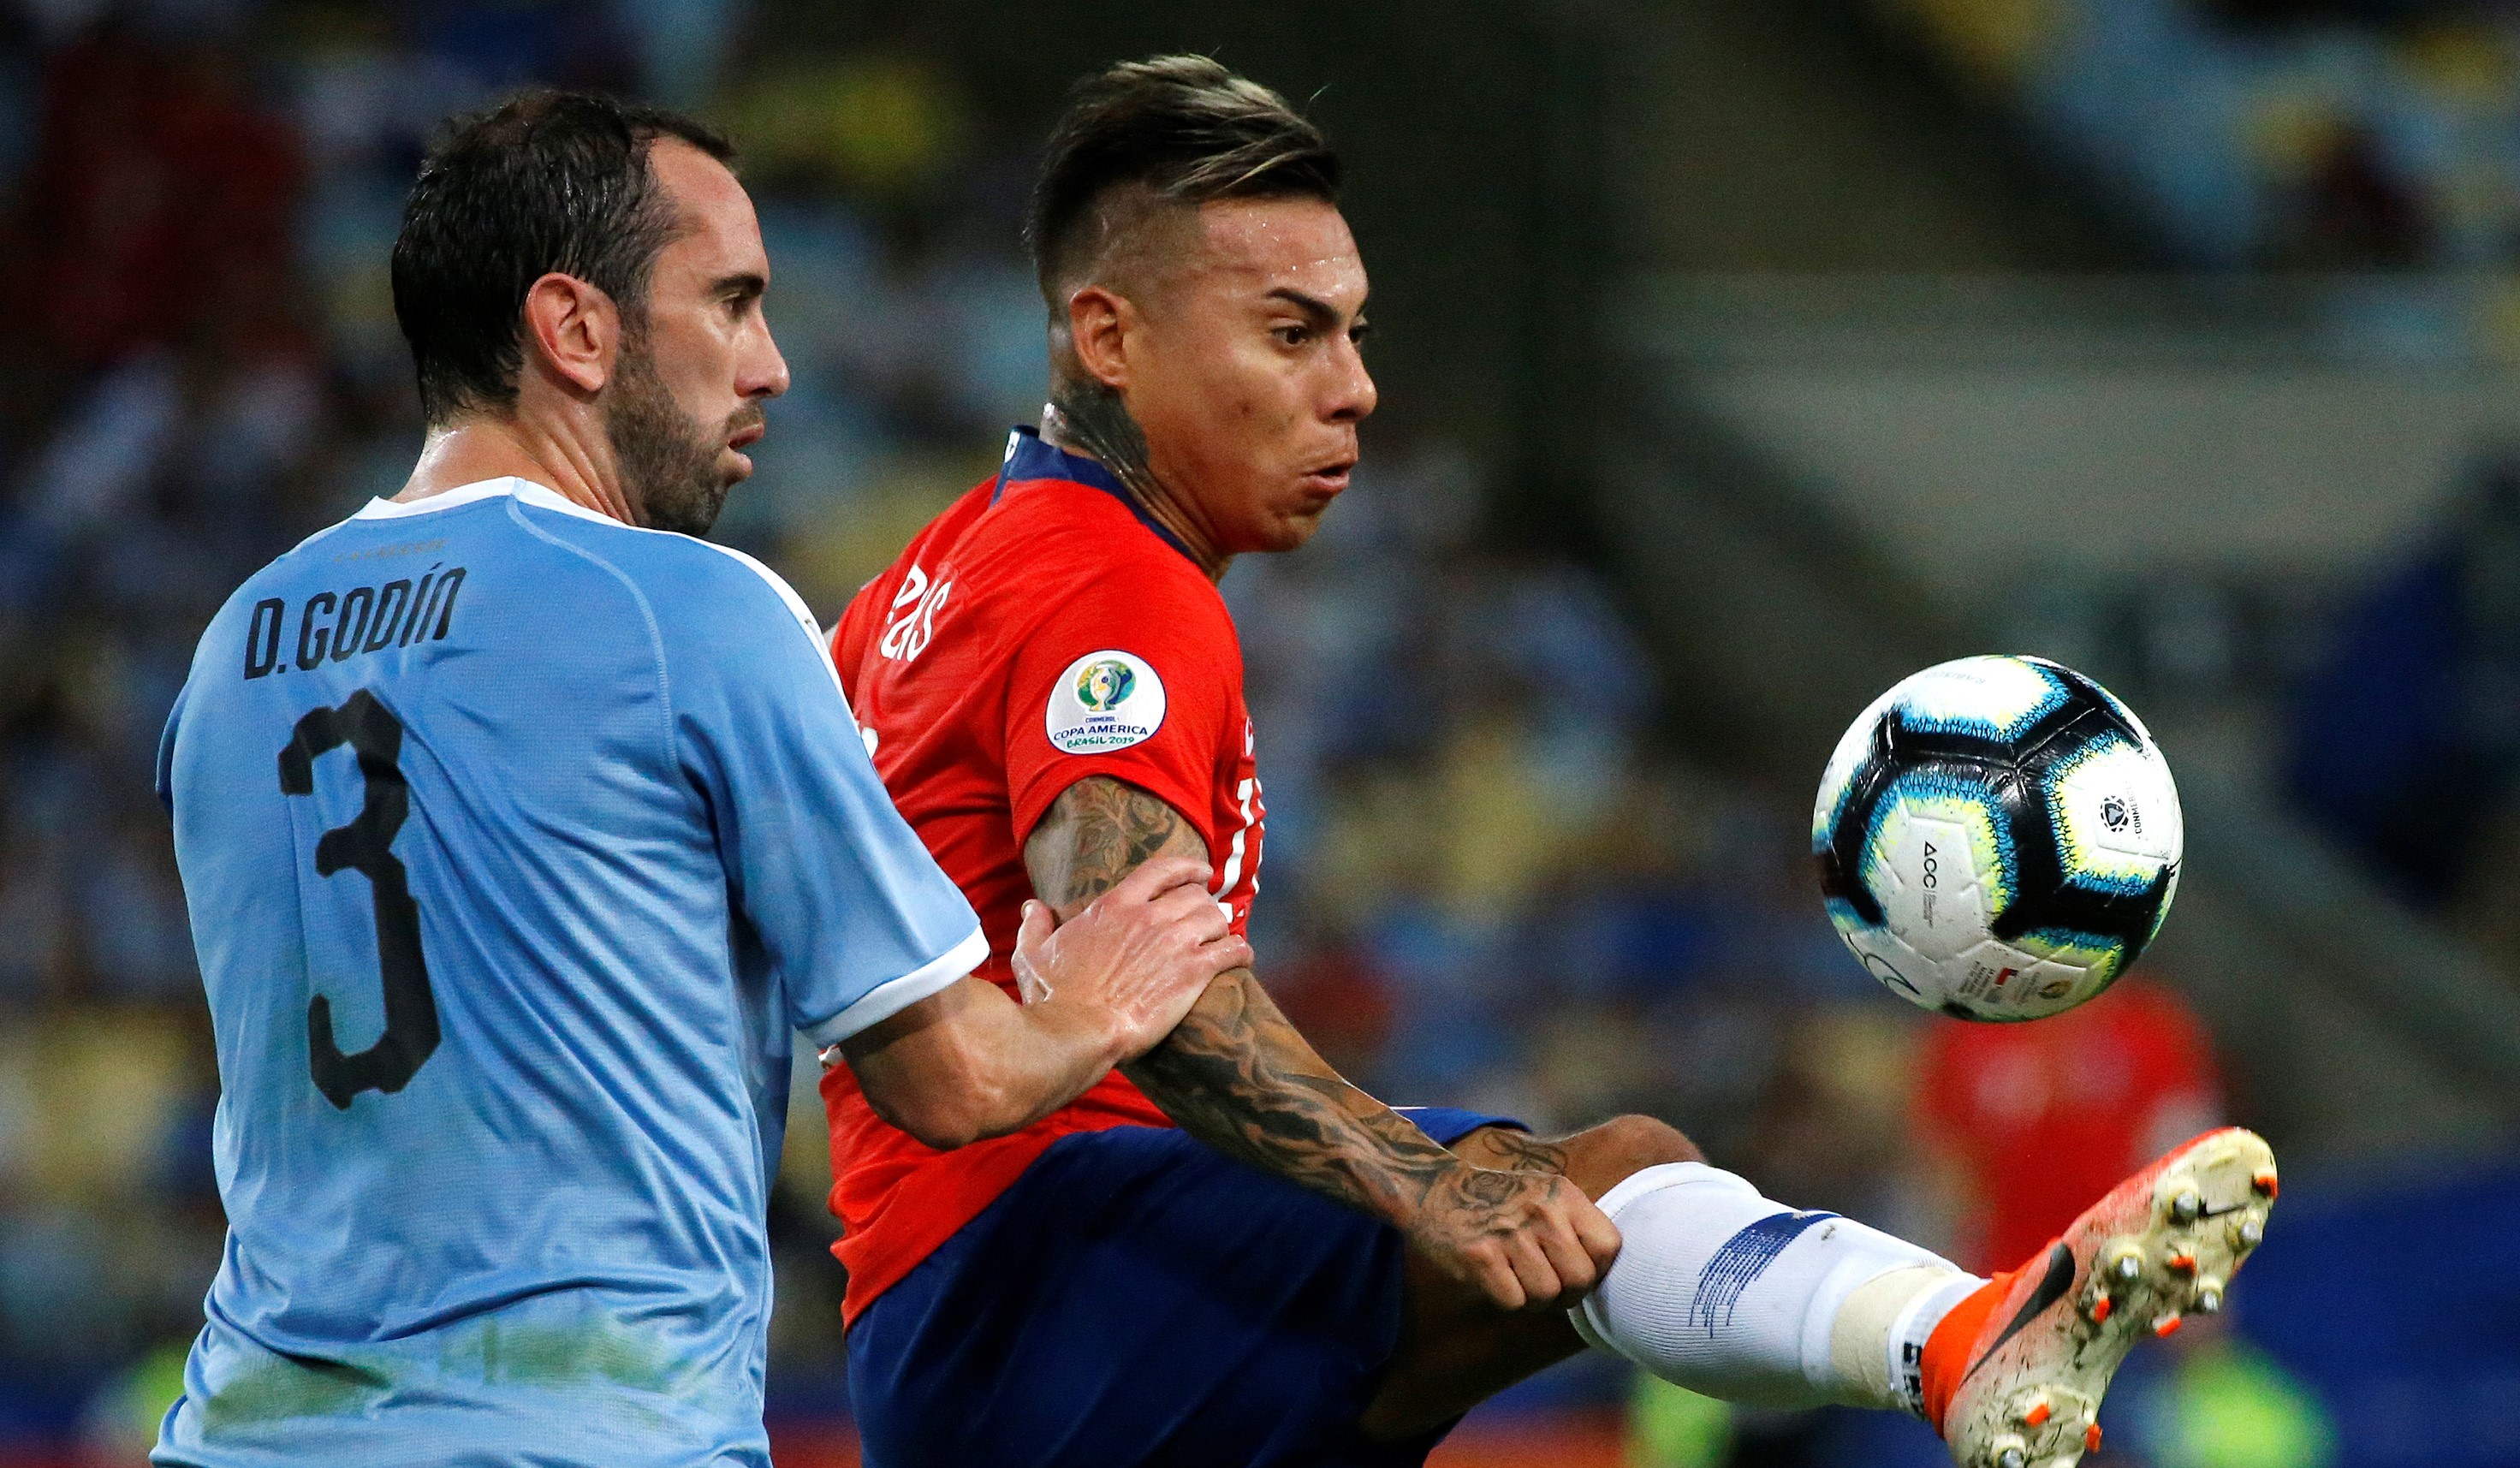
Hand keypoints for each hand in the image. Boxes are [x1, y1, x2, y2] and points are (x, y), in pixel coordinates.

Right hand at [1011, 854, 1252, 1059]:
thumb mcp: (1032, 956)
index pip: (1160, 870)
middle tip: (1208, 916)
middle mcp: (1149, 917)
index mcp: (1114, 907)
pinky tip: (1243, 958)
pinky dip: (1241, 951)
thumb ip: (1035, 927)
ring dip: (1222, 926)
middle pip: (1195, 895)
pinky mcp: (1192, 973)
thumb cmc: (1054, 998)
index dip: (1187, 867)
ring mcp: (1174, 943)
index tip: (1201, 871)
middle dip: (1205, 903)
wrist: (1078, 1032)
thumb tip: (1032, 907)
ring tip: (1223, 937)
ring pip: (1217, 918)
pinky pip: (1231, 951)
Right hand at [1406, 1162, 1622, 1312]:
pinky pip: (1514, 1302)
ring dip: (1535, 1300)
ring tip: (1518, 1278)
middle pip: (1581, 1279)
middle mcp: (1541, 1210)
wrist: (1433, 1187)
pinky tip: (1495, 1279)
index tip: (1576, 1270)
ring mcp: (1509, 1233)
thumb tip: (1607, 1276)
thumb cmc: (1498, 1201)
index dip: (1598, 1269)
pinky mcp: (1480, 1256)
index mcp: (1563, 1194)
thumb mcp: (1544, 1193)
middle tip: (1546, 1283)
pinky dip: (1507, 1300)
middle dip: (1567, 1293)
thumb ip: (1576, 1224)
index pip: (1609, 1247)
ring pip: (1548, 1296)